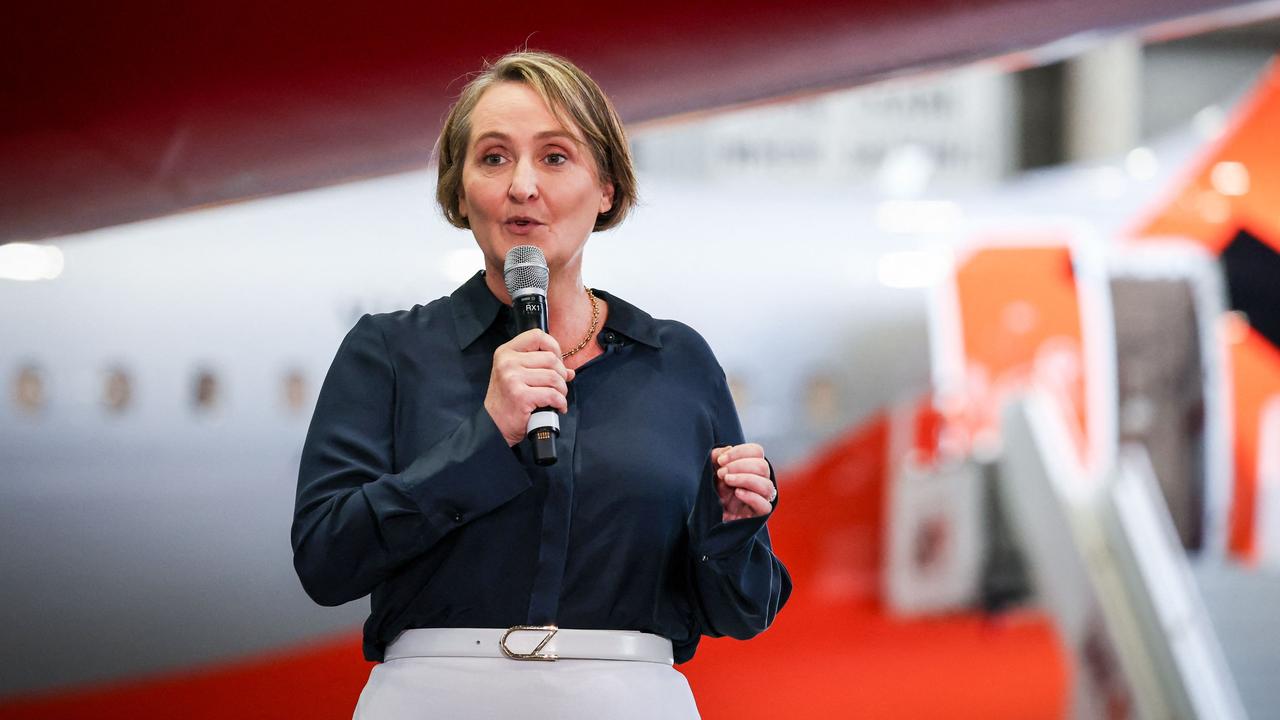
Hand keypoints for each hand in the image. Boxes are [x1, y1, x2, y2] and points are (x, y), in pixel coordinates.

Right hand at [484, 329, 575, 445]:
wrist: (494, 425)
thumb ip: (540, 367)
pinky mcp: (521, 396)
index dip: (553, 347)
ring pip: (554, 377)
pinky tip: (557, 407)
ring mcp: (513, 378)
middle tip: (559, 386)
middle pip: (551, 358)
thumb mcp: (517, 376)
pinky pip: (552, 395)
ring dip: (562, 390)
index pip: (537, 336)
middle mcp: (507, 362)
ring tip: (558, 398)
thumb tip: (569, 371)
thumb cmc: (508, 400)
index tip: (557, 362)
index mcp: (506, 352)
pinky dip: (560, 402)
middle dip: (561, 374)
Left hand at [712, 443, 774, 521]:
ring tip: (727, 480)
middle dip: (739, 466)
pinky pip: (765, 506)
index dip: (739, 452)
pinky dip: (751, 497)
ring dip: (745, 479)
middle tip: (722, 473)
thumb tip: (728, 449)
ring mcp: (761, 498)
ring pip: (766, 485)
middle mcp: (760, 480)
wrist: (710, 516)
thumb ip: (719, 456)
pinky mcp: (759, 515)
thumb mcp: (713, 470)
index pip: (756, 451)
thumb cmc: (714, 491)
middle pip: (762, 466)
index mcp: (752, 467)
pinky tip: (737, 493)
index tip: (721, 461)